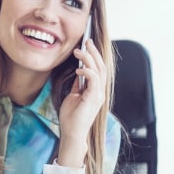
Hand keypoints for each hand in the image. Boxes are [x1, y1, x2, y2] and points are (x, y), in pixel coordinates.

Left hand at [57, 39, 106, 166]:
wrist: (72, 132)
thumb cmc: (71, 117)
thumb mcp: (74, 96)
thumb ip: (78, 85)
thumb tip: (78, 72)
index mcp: (96, 91)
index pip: (99, 69)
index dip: (95, 56)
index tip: (87, 45)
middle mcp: (100, 91)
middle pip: (101, 67)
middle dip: (94, 52)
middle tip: (87, 41)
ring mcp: (98, 95)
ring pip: (98, 71)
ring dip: (89, 58)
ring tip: (79, 51)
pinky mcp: (93, 98)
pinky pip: (93, 80)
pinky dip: (87, 71)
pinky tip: (78, 68)